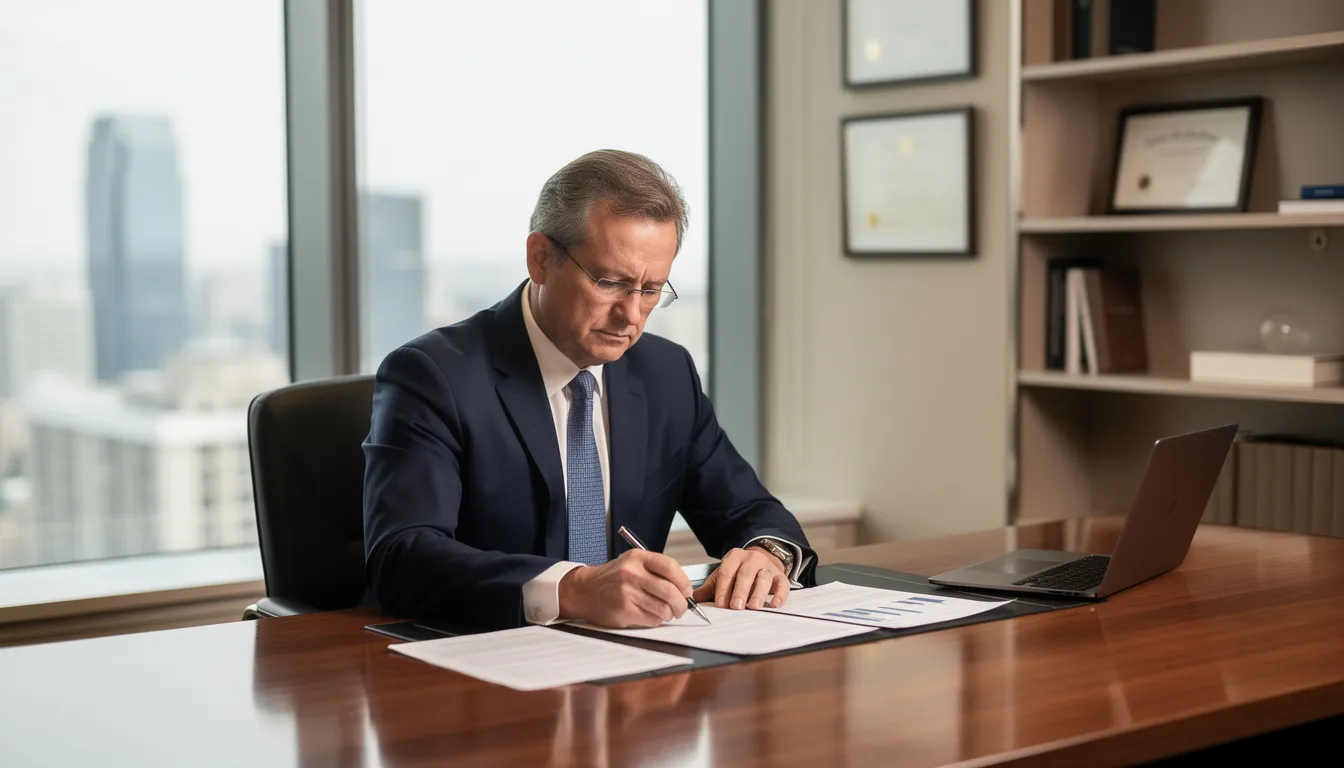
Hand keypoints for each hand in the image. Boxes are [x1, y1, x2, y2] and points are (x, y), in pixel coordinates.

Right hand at [557, 549, 692, 627]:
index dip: (683, 581)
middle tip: (682, 607)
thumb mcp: (632, 563)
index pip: (670, 566)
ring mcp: (627, 593)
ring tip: (665, 612)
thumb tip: (683, 588)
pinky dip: (656, 620)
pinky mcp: (624, 611)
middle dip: (681, 603)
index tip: (687, 590)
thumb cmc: (612, 578)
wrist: (584, 590)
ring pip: (663, 608)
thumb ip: (655, 570)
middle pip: (670, 591)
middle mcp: (632, 574)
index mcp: (637, 558)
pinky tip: (650, 614)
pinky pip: (651, 619)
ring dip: (669, 613)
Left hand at [691, 546, 790, 610]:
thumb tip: (693, 600)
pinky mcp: (780, 576)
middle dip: (740, 591)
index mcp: (734, 557)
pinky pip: (782, 584)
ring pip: (764, 578)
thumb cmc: (738, 572)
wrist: (760, 561)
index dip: (723, 588)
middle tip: (736, 606)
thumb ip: (709, 588)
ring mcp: (767, 566)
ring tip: (753, 606)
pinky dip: (780, 594)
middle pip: (746, 574)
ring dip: (758, 593)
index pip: (727, 572)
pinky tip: (774, 604)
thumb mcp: (722, 576)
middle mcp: (752, 559)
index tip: (720, 604)